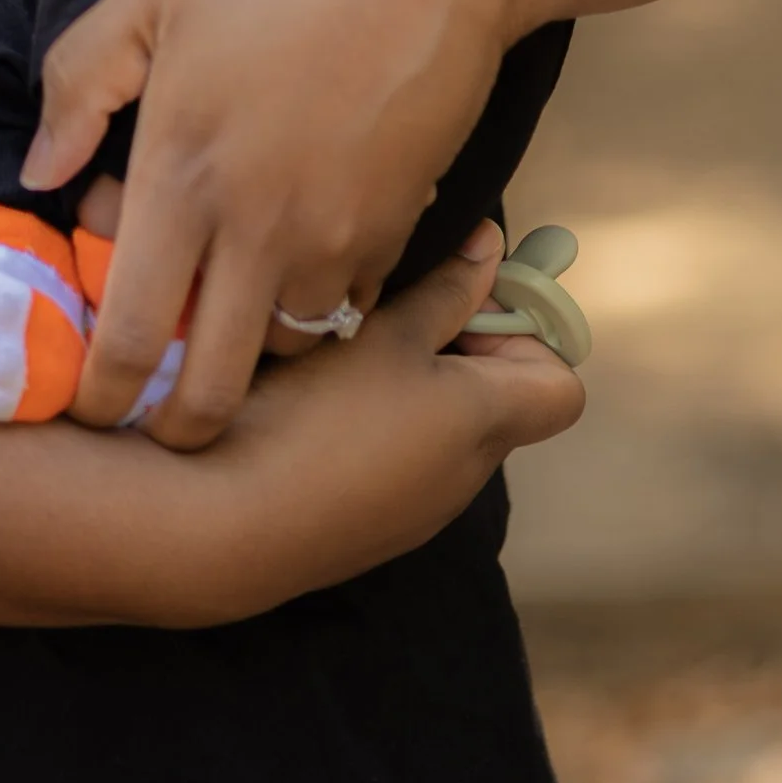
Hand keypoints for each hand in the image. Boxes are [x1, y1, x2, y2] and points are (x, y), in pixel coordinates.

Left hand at [21, 0, 513, 444]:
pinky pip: (350, 305)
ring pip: (286, 350)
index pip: (131, 333)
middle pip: (213, 384)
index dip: (100, 392)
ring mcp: (335, 240)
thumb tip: (39, 173)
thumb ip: (78, 83)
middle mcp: (256, 231)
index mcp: (181, 178)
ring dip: (253, 353)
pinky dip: (322, 304)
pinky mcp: (395, 231)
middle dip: (177, 422)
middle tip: (156, 417)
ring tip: (231, 318)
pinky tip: (302, 259)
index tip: (87, 404)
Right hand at [158, 226, 583, 602]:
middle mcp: (465, 478)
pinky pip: (389, 471)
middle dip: (449, 354)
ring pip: (434, 435)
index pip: (562, 385)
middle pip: (493, 403)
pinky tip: (302, 418)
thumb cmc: (310, 414)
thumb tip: (490, 246)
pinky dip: (362, 437)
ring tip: (328, 369)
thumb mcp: (379, 331)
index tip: (460, 311)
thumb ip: (444, 290)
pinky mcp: (366, 535)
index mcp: (485, 424)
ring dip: (399, 394)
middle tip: (380, 323)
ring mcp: (416, 515)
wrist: (219, 527)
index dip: (524, 341)